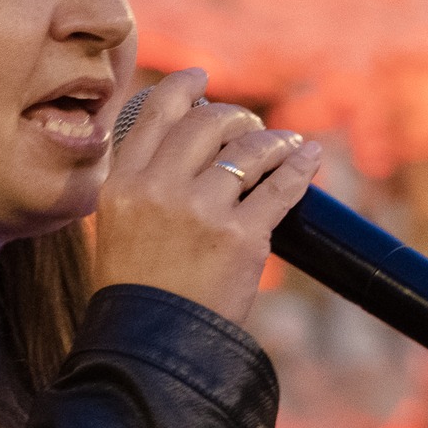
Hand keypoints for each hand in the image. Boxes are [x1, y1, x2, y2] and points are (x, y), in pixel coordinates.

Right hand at [89, 67, 322, 327]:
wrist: (151, 350)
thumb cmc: (136, 296)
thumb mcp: (118, 230)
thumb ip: (142, 187)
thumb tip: (184, 146)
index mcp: (123, 184)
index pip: (155, 113)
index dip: (184, 87)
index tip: (202, 77)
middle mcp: (159, 188)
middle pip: (207, 123)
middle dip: (235, 117)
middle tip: (249, 126)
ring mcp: (202, 210)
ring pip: (248, 149)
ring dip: (272, 140)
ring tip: (284, 144)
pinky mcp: (242, 236)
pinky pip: (280, 185)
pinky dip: (299, 165)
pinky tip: (310, 156)